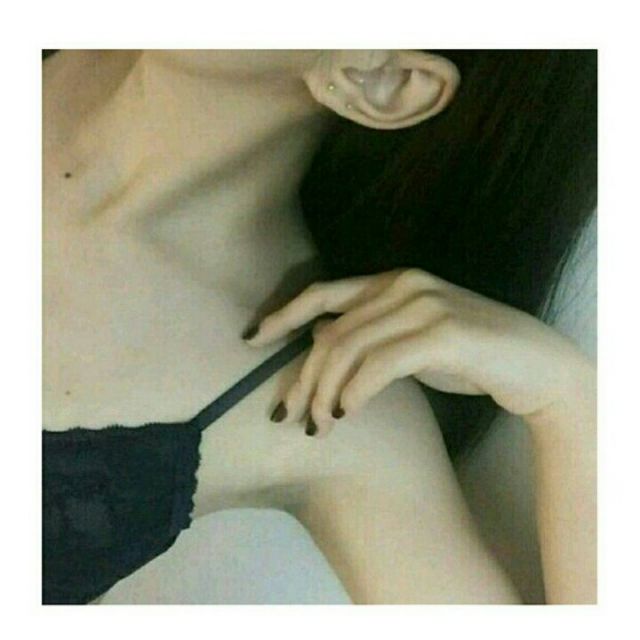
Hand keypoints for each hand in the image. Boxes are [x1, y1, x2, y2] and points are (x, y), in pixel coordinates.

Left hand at [244, 268, 592, 436]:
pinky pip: (381, 364)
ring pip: (348, 349)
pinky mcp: (444, 334)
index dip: (282, 314)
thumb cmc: (470, 356)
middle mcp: (404, 284)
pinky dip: (356, 390)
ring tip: (318, 426)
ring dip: (325, 393)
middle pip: (330, 331)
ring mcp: (424, 306)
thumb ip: (370, 335)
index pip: (323, 293)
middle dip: (301, 377)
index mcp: (393, 280)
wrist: (535, 366)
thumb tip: (318, 339)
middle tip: (287, 415)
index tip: (252, 340)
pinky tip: (346, 414)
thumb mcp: (411, 342)